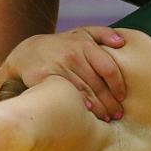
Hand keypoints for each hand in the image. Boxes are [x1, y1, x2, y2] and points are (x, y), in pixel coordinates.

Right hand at [5, 27, 126, 120]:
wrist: (28, 52)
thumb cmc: (63, 45)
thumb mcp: (82, 32)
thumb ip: (104, 34)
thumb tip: (122, 42)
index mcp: (85, 45)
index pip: (108, 69)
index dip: (118, 86)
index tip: (122, 97)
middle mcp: (73, 56)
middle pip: (97, 85)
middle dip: (110, 102)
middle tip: (118, 114)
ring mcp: (59, 68)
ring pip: (85, 93)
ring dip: (99, 109)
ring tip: (107, 118)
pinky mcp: (46, 79)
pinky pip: (67, 96)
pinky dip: (80, 106)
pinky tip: (88, 114)